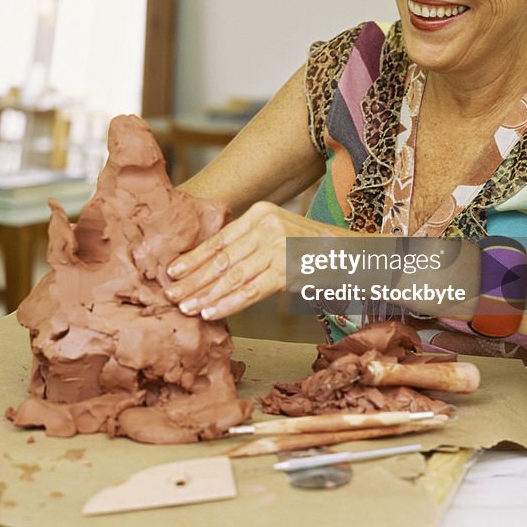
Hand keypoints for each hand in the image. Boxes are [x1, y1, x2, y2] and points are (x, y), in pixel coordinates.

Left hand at [164, 201, 332, 319]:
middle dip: (193, 279)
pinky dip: (229, 303)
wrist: (354, 254)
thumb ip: (250, 243)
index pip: (219, 239)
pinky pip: (252, 291)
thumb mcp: (279, 233)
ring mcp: (278, 247)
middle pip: (221, 258)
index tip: (172, 271)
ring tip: (187, 307)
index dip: (194, 257)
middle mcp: (266, 226)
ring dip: (206, 295)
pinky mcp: (288, 271)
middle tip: (171, 295)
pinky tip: (212, 313)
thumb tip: (212, 266)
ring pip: (232, 276)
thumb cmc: (312, 248)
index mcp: (259, 213)